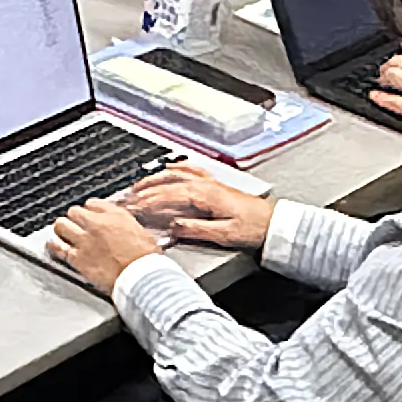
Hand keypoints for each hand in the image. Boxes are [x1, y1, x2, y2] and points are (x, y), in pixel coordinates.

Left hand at [50, 196, 164, 287]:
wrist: (140, 277)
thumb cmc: (147, 259)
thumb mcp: (142, 233)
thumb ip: (126, 227)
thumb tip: (120, 229)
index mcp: (116, 215)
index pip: (93, 204)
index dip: (90, 210)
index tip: (90, 215)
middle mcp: (97, 224)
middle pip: (75, 212)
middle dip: (75, 218)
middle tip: (76, 225)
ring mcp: (85, 241)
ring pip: (62, 225)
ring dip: (62, 228)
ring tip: (62, 232)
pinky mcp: (77, 258)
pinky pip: (58, 248)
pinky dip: (53, 245)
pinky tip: (51, 245)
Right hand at [120, 164, 274, 253]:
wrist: (272, 222)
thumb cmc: (251, 228)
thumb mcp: (223, 234)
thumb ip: (196, 229)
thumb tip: (173, 226)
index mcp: (204, 195)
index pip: (168, 195)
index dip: (149, 201)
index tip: (134, 207)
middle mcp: (205, 184)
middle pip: (168, 183)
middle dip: (145, 190)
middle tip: (128, 198)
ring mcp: (209, 182)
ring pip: (176, 174)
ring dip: (155, 179)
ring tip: (139, 185)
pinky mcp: (214, 185)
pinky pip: (190, 170)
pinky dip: (176, 168)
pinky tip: (169, 168)